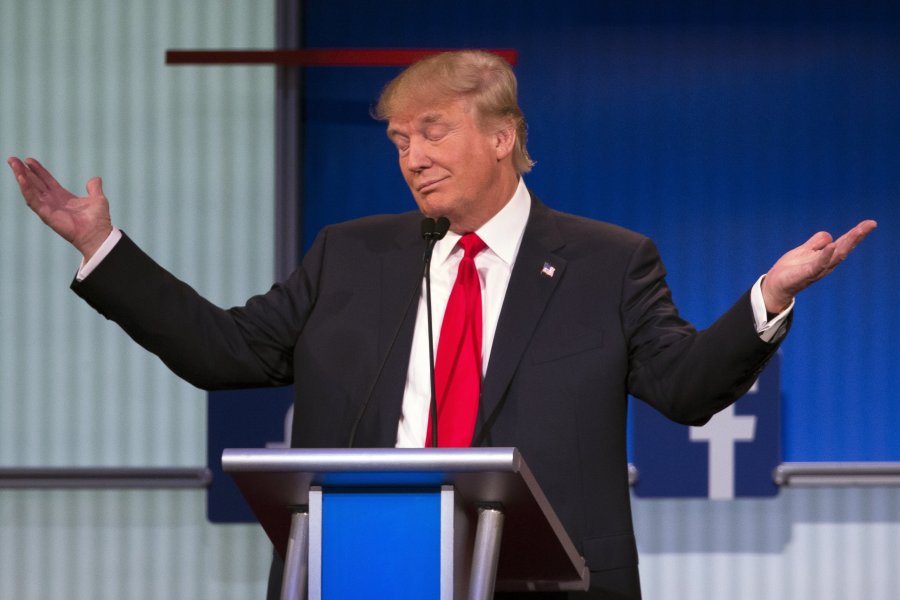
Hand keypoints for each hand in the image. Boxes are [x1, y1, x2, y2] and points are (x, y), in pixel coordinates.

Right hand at [7, 157, 112, 259]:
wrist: (98, 234)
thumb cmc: (98, 220)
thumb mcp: (97, 199)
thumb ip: (94, 188)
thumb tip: (96, 178)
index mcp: (62, 196)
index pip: (46, 180)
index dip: (38, 170)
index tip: (28, 160)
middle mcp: (53, 201)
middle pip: (35, 183)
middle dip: (23, 171)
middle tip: (12, 159)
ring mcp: (48, 208)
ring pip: (30, 190)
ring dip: (21, 177)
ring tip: (13, 164)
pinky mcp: (46, 214)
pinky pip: (33, 200)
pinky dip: (26, 189)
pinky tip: (21, 178)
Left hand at [762, 220, 877, 312]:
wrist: (776, 285)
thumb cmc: (791, 269)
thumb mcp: (805, 251)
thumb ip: (816, 243)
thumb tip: (828, 236)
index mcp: (826, 257)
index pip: (844, 243)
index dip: (857, 233)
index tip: (871, 223)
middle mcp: (826, 264)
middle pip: (844, 248)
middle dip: (857, 236)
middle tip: (871, 224)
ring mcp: (817, 270)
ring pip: (836, 255)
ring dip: (847, 243)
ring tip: (857, 231)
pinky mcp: (806, 274)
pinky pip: (818, 265)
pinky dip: (825, 255)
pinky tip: (831, 246)